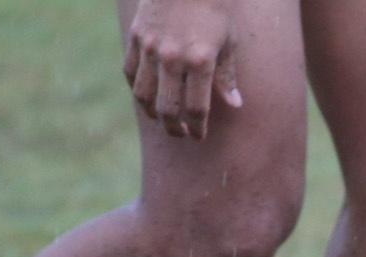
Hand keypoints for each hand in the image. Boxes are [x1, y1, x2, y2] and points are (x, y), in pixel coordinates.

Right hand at [123, 0, 242, 139]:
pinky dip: (137, 88)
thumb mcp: (229, 43)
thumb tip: (234, 105)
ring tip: (161, 119)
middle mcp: (173, 58)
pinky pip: (130, 72)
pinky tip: (146, 96)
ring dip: (152, 113)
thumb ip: (227, 76)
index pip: (196, 109)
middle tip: (180, 133)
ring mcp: (151, 47)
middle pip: (168, 108)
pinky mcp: (136, 37)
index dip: (197, 127)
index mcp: (200, 61)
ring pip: (143, 94)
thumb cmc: (214, 11)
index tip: (199, 135)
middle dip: (174, 128)